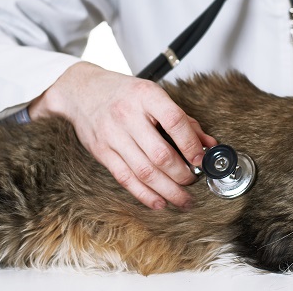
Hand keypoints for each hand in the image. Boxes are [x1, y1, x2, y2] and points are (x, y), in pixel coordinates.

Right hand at [29, 62, 215, 209]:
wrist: (83, 90)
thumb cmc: (125, 93)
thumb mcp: (155, 96)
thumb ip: (184, 121)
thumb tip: (209, 145)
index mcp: (146, 96)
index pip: (174, 121)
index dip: (191, 144)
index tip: (201, 160)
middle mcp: (128, 115)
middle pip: (160, 154)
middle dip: (182, 174)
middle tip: (194, 181)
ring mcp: (113, 135)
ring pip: (144, 171)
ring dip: (168, 190)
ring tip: (184, 199)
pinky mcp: (102, 152)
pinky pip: (125, 178)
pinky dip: (145, 194)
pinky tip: (160, 202)